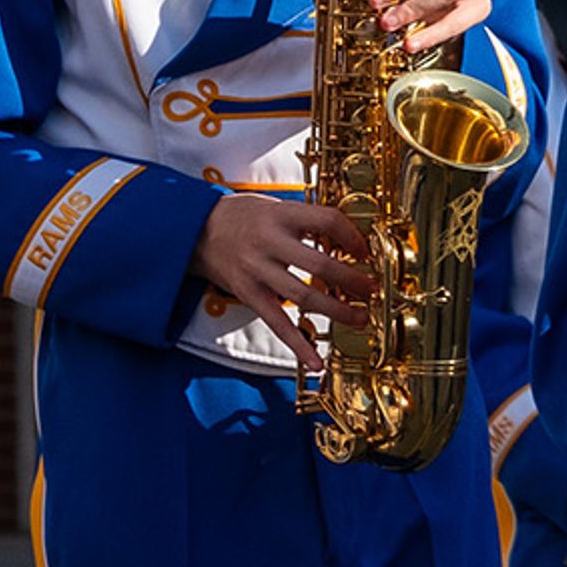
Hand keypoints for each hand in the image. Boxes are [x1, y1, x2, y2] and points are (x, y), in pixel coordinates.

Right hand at [190, 191, 378, 374]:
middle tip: (371, 290)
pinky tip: (315, 361)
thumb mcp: (275, 205)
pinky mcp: (248, 294)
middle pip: (319, 264)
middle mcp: (269, 242)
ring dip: (336, 311)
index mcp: (280, 214)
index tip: (365, 251)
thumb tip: (347, 240)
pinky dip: (298, 345)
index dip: (351, 236)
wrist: (194, 229)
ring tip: (359, 318)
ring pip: (303, 296)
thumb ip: (307, 221)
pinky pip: (277, 323)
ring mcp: (257, 270)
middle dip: (351, 280)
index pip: (326, 221)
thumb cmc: (242, 216)